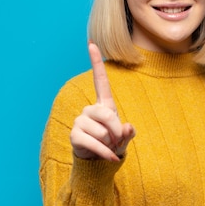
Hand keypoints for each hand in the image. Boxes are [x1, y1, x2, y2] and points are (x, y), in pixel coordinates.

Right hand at [70, 42, 135, 161]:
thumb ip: (129, 132)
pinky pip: (95, 143)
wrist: (98, 161)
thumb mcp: (125, 137)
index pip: (100, 81)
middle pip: (107, 114)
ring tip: (107, 146)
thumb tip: (127, 128)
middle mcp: (89, 109)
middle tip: (116, 140)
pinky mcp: (74, 135)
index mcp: (104, 104)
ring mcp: (80, 121)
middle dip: (116, 131)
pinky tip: (110, 158)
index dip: (96, 62)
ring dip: (110, 143)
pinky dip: (105, 153)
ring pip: (102, 132)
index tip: (91, 43)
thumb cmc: (113, 144)